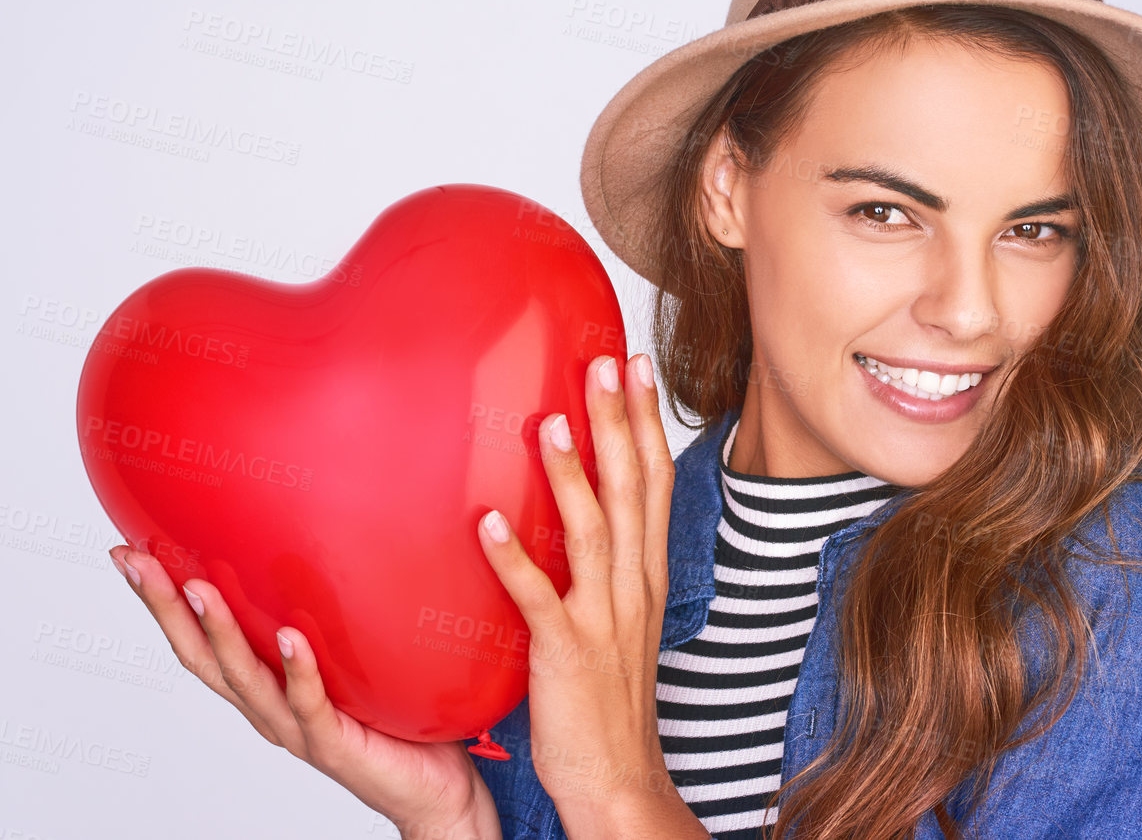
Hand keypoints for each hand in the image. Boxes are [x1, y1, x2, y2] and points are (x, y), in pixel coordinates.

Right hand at [108, 544, 500, 839]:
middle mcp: (267, 708)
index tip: (126, 552)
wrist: (435, 789)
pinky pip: (310, 704)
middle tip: (135, 561)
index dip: (160, 601)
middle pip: (200, 657)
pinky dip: (298, 670)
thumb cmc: (395, 720)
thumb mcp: (353, 656)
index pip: (198, 639)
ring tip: (198, 588)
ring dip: (219, 633)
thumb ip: (333, 612)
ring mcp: (296, 727)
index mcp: (264, 687)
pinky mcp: (333, 743)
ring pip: (244, 679)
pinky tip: (290, 637)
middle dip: (164, 609)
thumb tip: (333, 536)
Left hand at [475, 352, 705, 837]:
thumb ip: (604, 559)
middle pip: (632, 490)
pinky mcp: (565, 652)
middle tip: (604, 362)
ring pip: (593, 532)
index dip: (647, 421)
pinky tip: (487, 523)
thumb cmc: (610, 697)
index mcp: (647, 574)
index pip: (655, 482)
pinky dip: (513, 559)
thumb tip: (578, 502)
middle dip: (620, 423)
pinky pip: (537, 598)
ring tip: (548, 421)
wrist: (619, 778)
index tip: (636, 365)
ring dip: (569, 475)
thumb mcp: (620, 617)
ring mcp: (603, 619)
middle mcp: (633, 587)